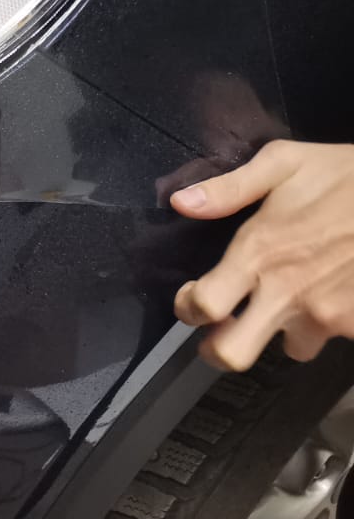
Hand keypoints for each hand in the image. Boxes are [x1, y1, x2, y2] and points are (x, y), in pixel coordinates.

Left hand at [171, 140, 353, 369]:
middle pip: (232, 354)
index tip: (191, 299)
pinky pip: (331, 336)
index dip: (187, 308)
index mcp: (259, 254)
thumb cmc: (346, 176)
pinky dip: (327, 322)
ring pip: (291, 349)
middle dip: (217, 348)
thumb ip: (229, 188)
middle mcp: (288, 294)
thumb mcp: (284, 163)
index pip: (204, 305)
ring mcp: (327, 315)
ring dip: (284, 330)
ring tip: (291, 300)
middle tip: (223, 329)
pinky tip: (330, 292)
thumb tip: (180, 202)